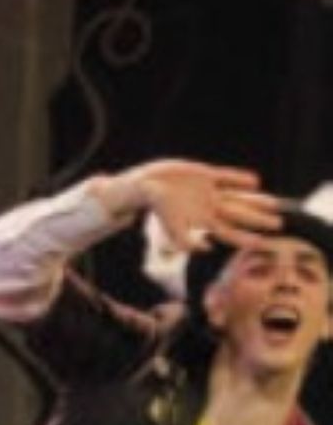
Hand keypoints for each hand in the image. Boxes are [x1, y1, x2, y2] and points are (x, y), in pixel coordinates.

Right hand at [118, 161, 279, 253]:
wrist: (145, 187)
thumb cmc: (157, 208)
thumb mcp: (171, 228)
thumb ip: (186, 242)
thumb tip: (208, 249)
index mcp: (203, 222)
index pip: (229, 233)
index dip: (245, 238)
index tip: (263, 244)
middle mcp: (209, 208)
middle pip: (239, 216)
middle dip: (258, 221)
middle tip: (278, 225)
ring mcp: (209, 192)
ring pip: (237, 197)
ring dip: (255, 201)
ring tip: (274, 204)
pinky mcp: (205, 175)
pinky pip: (226, 177)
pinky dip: (239, 179)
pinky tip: (255, 181)